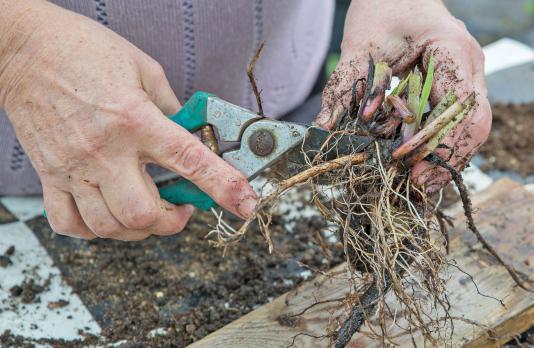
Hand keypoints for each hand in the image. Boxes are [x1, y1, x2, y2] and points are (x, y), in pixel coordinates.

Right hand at [0, 1, 256, 239]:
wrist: (22, 49)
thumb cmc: (84, 51)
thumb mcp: (144, 69)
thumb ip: (172, 107)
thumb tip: (192, 134)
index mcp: (136, 120)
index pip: (189, 161)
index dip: (223, 187)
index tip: (246, 204)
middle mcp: (105, 151)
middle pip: (144, 215)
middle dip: (173, 222)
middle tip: (182, 210)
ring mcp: (74, 167)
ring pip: (109, 227)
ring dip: (139, 229)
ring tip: (150, 212)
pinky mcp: (50, 175)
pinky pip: (70, 223)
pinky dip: (94, 230)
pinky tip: (109, 214)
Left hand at [316, 0, 490, 192]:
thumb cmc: (383, 8)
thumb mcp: (360, 44)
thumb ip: (345, 86)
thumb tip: (324, 130)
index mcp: (452, 50)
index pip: (457, 107)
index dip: (435, 141)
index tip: (405, 163)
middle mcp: (471, 65)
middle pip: (474, 124)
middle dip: (447, 159)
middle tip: (417, 186)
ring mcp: (471, 76)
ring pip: (471, 128)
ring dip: (446, 158)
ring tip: (419, 184)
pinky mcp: (459, 86)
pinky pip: (458, 123)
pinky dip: (440, 145)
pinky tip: (420, 164)